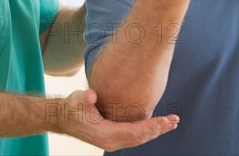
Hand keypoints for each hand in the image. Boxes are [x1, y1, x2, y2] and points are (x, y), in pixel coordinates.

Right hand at [56, 89, 178, 151]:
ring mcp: (114, 141)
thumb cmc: (72, 107)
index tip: (165, 120)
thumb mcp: (77, 100)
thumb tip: (91, 96)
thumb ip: (85, 98)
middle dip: (158, 129)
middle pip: (141, 137)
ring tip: (171, 123)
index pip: (135, 132)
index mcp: (106, 135)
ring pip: (140, 138)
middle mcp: (112, 142)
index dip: (151, 126)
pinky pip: (135, 136)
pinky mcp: (114, 137)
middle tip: (174, 121)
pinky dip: (148, 130)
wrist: (64, 117)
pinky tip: (157, 125)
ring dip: (156, 131)